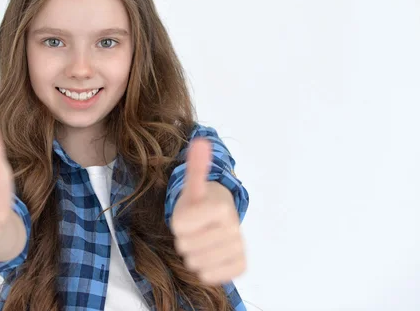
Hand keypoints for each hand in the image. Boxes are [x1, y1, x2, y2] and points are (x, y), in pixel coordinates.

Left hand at [170, 138, 245, 284]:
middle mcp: (233, 228)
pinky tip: (211, 257)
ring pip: (195, 263)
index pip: (180, 227)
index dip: (179, 222)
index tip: (190, 215)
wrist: (223, 221)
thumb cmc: (202, 205)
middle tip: (196, 229)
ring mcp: (239, 248)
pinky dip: (205, 270)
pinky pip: (210, 276)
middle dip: (185, 239)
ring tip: (202, 242)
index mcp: (221, 207)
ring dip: (193, 254)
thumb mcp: (193, 187)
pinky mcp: (240, 266)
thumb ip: (195, 167)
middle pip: (186, 246)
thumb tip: (200, 141)